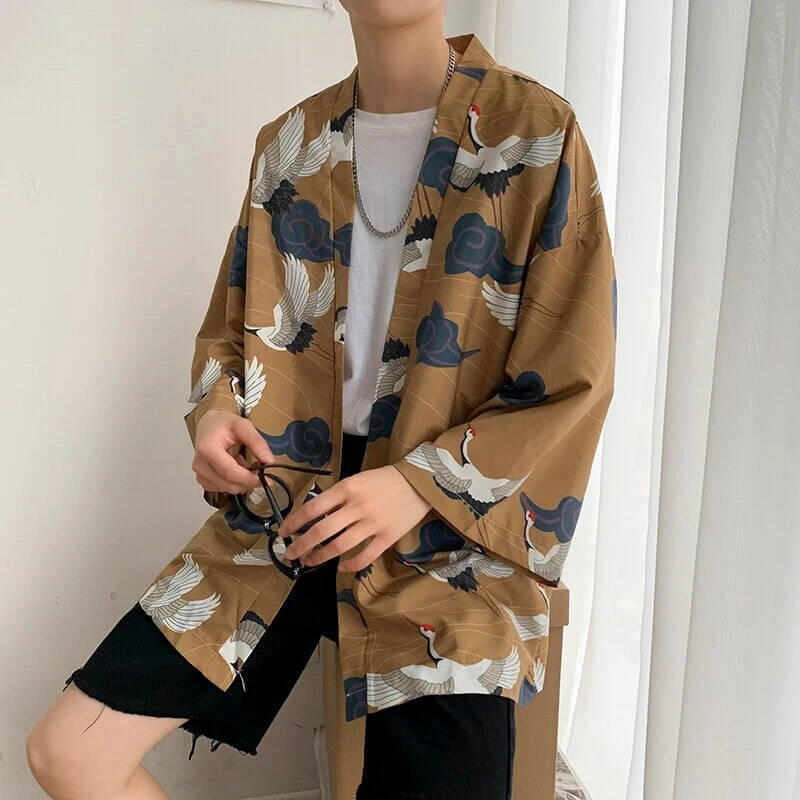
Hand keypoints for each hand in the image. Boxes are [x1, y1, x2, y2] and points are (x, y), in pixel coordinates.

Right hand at [193, 409, 274, 494]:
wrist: (208, 424)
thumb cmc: (222, 423)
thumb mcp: (243, 426)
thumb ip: (257, 442)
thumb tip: (268, 460)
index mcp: (208, 449)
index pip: (231, 473)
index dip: (250, 479)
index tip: (266, 478)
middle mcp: (200, 464)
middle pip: (229, 484)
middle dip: (249, 481)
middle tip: (260, 469)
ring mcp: (200, 473)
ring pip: (228, 489)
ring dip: (242, 481)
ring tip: (244, 463)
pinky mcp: (202, 479)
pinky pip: (222, 488)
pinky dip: (234, 482)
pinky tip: (236, 468)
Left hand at [280, 465, 432, 572]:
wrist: (419, 482)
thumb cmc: (384, 480)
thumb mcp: (357, 480)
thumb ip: (338, 497)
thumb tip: (315, 517)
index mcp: (347, 488)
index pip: (313, 508)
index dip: (294, 522)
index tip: (284, 532)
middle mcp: (357, 506)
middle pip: (322, 531)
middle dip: (301, 545)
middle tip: (290, 553)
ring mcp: (373, 523)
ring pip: (339, 546)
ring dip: (320, 556)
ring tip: (309, 561)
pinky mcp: (387, 537)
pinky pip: (364, 556)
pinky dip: (350, 565)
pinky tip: (341, 567)